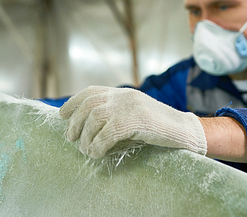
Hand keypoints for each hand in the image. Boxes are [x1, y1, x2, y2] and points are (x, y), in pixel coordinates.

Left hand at [59, 86, 206, 158]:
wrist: (185, 131)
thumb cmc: (159, 128)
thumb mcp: (134, 114)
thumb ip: (115, 115)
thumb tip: (88, 127)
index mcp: (122, 93)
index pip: (91, 92)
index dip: (73, 102)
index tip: (62, 115)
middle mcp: (123, 96)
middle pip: (88, 105)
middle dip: (75, 123)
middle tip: (70, 138)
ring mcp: (129, 106)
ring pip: (94, 119)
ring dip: (85, 137)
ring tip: (86, 150)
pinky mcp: (135, 120)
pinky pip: (107, 133)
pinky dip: (97, 145)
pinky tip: (97, 154)